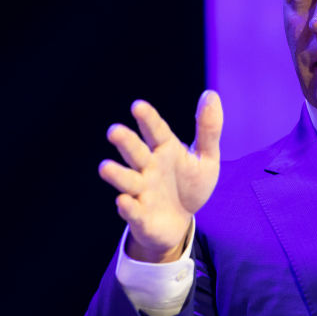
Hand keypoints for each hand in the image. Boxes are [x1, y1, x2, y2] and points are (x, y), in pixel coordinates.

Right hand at [98, 91, 222, 262]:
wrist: (180, 221)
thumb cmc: (190, 185)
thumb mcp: (206, 158)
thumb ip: (208, 129)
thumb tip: (211, 94)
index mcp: (165, 150)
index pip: (156, 131)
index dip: (148, 119)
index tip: (138, 106)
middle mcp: (148, 167)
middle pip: (135, 152)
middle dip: (125, 143)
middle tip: (114, 131)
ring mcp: (142, 191)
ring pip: (127, 181)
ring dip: (117, 174)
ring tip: (105, 167)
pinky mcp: (139, 215)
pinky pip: (132, 211)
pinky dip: (127, 207)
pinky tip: (123, 201)